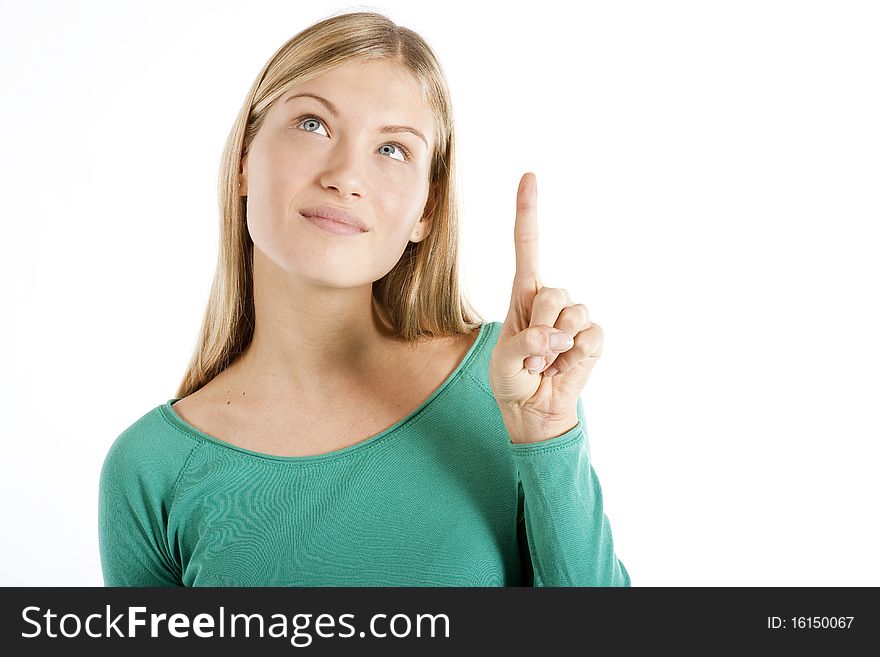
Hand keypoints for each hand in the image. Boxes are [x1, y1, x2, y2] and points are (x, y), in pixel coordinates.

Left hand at [488, 172, 603, 442]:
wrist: (535, 410)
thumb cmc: (513, 381)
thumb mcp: (503, 364)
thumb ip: (524, 345)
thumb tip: (557, 335)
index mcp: (523, 295)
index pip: (527, 245)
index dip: (528, 212)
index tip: (530, 177)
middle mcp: (550, 300)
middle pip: (551, 294)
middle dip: (538, 328)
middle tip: (532, 357)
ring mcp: (574, 317)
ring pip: (572, 315)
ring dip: (555, 347)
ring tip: (546, 364)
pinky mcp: (593, 337)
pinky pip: (591, 337)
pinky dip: (576, 357)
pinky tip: (566, 366)